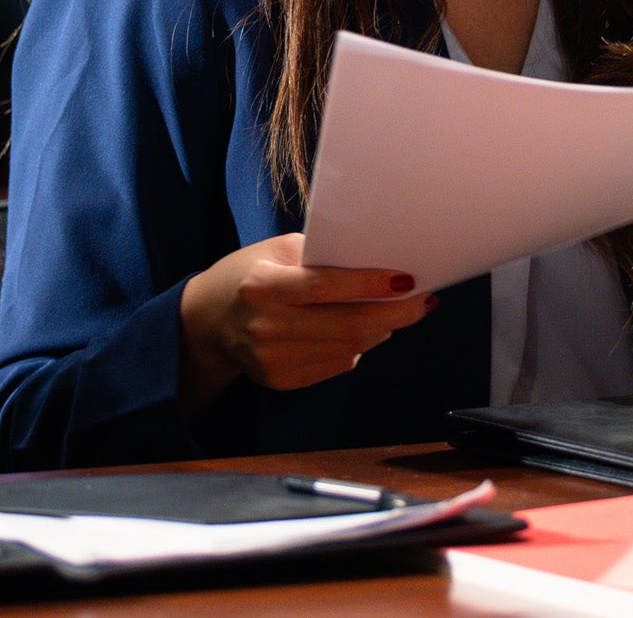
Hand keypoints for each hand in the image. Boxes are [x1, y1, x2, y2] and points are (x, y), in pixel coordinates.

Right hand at [176, 233, 437, 412]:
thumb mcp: (275, 251)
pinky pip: (338, 365)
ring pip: (350, 349)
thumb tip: (375, 266)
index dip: (370, 285)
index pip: (325, 287)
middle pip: (348, 326)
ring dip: (381, 330)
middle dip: (395, 314)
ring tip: (395, 312)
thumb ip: (319, 257)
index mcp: (262, 287)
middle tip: (423, 302)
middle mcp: (267, 327)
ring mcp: (274, 360)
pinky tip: (360, 330)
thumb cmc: (248, 274)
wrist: (209, 321)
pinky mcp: (283, 381)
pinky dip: (357, 347)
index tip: (406, 280)